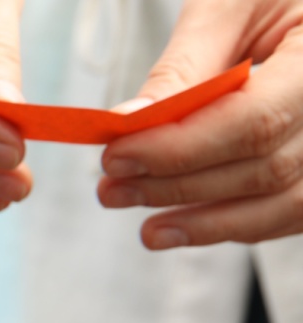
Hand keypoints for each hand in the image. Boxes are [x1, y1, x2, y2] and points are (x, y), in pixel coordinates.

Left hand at [98, 0, 302, 248]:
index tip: (115, 157)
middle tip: (110, 191)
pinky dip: (236, 223)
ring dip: (207, 223)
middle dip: (180, 186)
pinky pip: (292, 210)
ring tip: (146, 229)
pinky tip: (186, 225)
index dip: (180, 149)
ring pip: (286, 204)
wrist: (298, 3)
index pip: (256, 122)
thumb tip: (129, 124)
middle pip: (268, 169)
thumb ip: (185, 68)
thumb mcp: (228, 6)